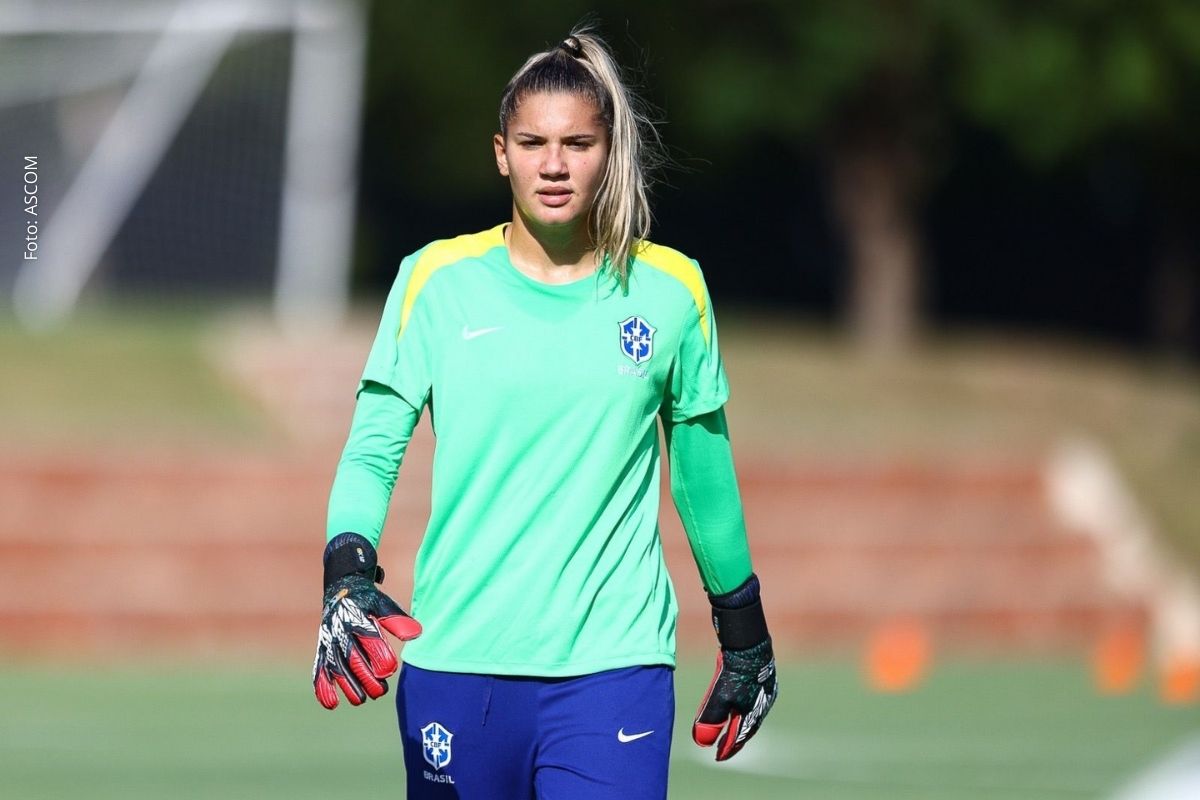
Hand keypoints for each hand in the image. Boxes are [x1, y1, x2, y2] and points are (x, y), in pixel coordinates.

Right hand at [312, 533, 421, 708]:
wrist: (340, 588)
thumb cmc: (367, 600)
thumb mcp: (382, 604)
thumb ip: (396, 620)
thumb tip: (416, 634)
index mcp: (358, 619)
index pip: (370, 640)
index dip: (380, 656)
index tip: (390, 669)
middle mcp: (341, 631)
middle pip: (353, 659)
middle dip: (366, 678)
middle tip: (380, 691)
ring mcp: (329, 642)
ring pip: (336, 668)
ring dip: (347, 686)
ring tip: (362, 700)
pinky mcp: (322, 649)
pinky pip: (319, 670)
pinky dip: (323, 687)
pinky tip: (332, 704)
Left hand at [693, 639, 777, 759]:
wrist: (749, 645)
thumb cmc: (735, 673)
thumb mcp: (720, 698)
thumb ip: (712, 720)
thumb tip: (702, 742)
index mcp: (753, 714)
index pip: (739, 737)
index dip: (727, 748)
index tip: (718, 757)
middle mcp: (763, 706)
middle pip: (747, 728)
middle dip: (735, 738)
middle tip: (724, 748)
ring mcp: (766, 692)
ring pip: (751, 713)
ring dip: (741, 723)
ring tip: (732, 729)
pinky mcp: (765, 680)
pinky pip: (753, 700)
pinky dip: (744, 708)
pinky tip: (740, 704)